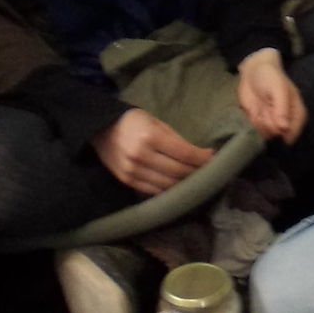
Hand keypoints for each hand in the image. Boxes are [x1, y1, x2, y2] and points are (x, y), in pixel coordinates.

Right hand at [95, 109, 215, 195]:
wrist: (100, 129)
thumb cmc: (133, 122)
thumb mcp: (156, 122)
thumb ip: (177, 139)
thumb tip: (202, 155)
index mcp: (150, 136)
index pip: (184, 153)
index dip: (201, 158)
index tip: (213, 159)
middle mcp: (141, 155)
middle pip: (177, 171)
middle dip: (196, 172)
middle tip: (208, 171)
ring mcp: (133, 171)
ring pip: (167, 185)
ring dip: (184, 184)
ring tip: (194, 179)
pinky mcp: (127, 181)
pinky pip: (153, 191)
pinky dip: (168, 190)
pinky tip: (177, 185)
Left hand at [236, 48, 307, 142]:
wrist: (252, 70)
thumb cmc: (270, 76)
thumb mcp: (279, 88)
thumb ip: (282, 108)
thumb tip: (284, 128)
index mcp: (295, 111)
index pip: (295, 129)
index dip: (286, 131)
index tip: (277, 126)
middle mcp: (285, 120)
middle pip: (279, 134)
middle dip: (270, 125)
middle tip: (265, 112)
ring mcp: (271, 122)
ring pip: (267, 134)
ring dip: (260, 125)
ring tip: (258, 110)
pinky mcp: (258, 122)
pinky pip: (256, 131)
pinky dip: (252, 124)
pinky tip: (252, 113)